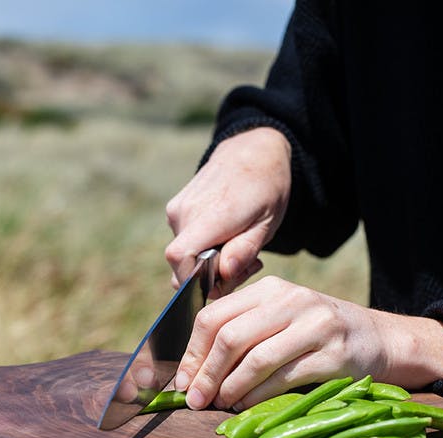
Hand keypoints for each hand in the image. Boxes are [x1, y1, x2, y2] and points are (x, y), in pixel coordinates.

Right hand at [165, 127, 291, 297]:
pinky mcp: (175, 210)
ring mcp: (177, 210)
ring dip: (210, 264)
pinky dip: (203, 250)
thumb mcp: (267, 223)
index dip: (194, 281)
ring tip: (239, 247)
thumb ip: (244, 250)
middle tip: (246, 264)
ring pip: (184, 256)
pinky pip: (184, 243)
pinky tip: (226, 238)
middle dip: (212, 278)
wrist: (252, 151)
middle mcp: (186, 212)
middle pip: (183, 265)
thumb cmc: (266, 188)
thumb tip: (222, 275)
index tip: (223, 282)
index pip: (180, 257)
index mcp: (212, 214)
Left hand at [172, 276, 442, 409]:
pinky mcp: (333, 354)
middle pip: (229, 336)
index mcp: (271, 289)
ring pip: (255, 358)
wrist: (382, 340)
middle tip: (194, 400)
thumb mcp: (284, 318)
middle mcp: (292, 300)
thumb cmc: (321, 334)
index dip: (192, 352)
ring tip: (218, 405)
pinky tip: (245, 406)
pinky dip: (257, 396)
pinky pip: (283, 378)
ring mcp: (315, 325)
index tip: (182, 381)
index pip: (214, 315)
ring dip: (229, 387)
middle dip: (205, 373)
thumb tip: (195, 368)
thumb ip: (245, 329)